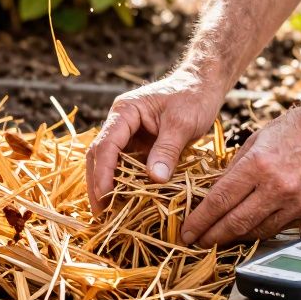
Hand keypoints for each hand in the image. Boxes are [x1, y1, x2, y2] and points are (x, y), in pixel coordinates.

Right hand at [85, 68, 223, 214]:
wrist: (203, 85)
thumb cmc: (193, 97)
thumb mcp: (182, 123)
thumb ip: (167, 149)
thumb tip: (154, 178)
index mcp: (125, 112)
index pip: (106, 144)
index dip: (103, 172)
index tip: (105, 196)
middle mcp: (120, 123)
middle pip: (99, 156)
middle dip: (97, 184)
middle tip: (101, 213)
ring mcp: (128, 135)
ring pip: (109, 163)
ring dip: (107, 186)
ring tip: (108, 213)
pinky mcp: (139, 145)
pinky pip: (126, 167)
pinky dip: (124, 184)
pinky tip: (125, 202)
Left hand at [180, 100, 300, 246]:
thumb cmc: (295, 129)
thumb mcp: (256, 140)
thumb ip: (234, 169)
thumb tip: (214, 195)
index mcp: (259, 164)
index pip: (221, 200)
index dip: (200, 220)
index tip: (187, 231)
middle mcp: (278, 187)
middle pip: (236, 223)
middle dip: (212, 236)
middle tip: (196, 242)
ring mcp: (297, 203)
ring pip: (257, 231)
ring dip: (235, 237)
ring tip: (218, 238)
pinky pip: (279, 228)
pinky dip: (261, 229)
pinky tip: (249, 228)